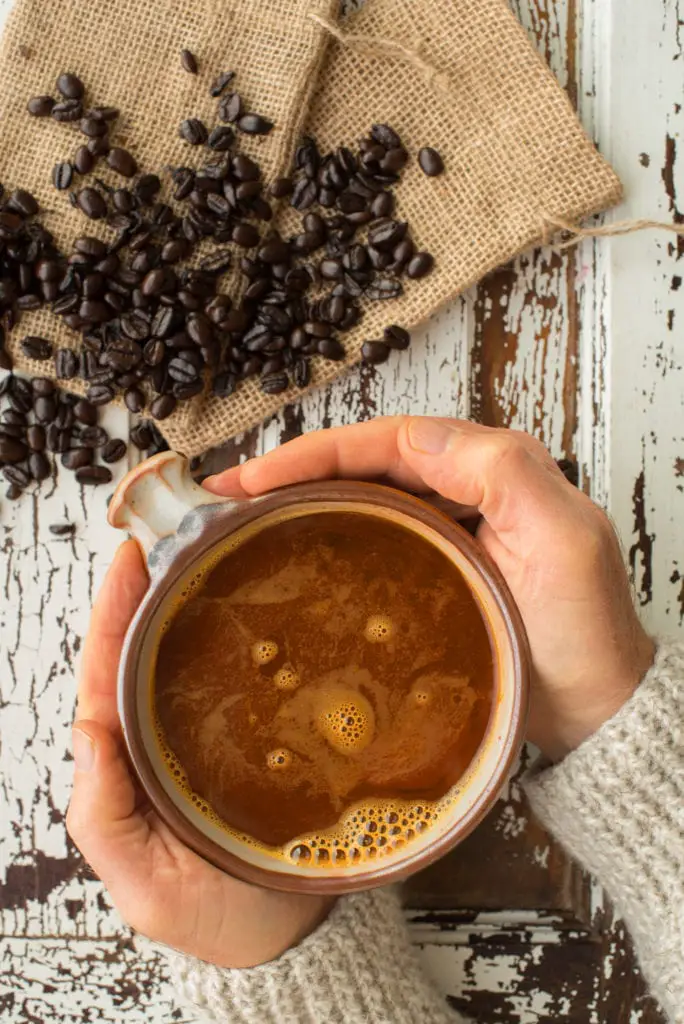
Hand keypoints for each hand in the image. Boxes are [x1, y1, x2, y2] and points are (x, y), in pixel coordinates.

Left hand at [67, 540, 332, 967]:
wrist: (291, 937)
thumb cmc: (219, 918)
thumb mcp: (147, 890)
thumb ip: (105, 820)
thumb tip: (86, 734)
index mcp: (127, 770)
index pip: (109, 678)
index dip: (114, 618)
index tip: (128, 563)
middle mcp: (164, 742)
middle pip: (147, 654)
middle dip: (151, 592)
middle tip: (170, 536)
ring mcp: (211, 737)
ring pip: (193, 660)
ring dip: (194, 606)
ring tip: (209, 554)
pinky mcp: (260, 737)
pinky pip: (245, 681)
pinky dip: (247, 640)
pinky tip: (264, 610)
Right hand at [206, 417, 654, 760]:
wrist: (596, 719)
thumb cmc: (586, 639)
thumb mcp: (564, 541)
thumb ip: (504, 471)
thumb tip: (418, 436)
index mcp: (495, 469)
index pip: (389, 442)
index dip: (315, 452)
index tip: (254, 480)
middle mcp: (468, 489)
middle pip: (366, 463)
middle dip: (293, 471)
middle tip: (227, 495)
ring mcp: (450, 532)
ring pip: (362, 498)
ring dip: (301, 501)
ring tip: (240, 519)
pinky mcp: (435, 571)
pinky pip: (371, 538)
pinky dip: (324, 538)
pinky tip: (289, 554)